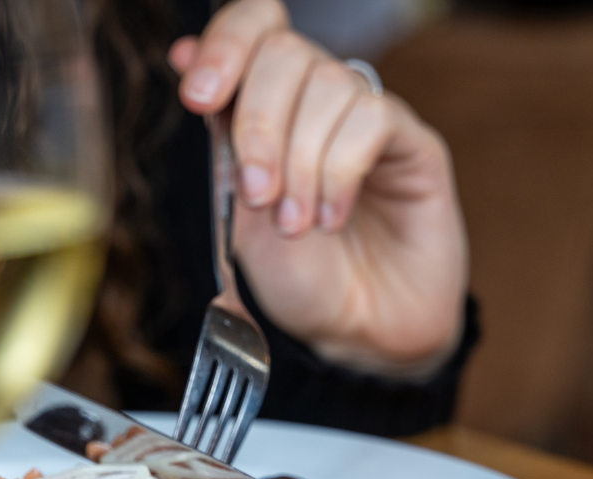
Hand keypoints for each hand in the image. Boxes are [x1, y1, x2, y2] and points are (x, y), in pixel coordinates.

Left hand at [169, 0, 467, 373]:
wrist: (351, 334)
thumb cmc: (297, 283)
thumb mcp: (239, 213)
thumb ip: (222, 137)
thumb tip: (181, 56)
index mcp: (267, 113)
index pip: (254, 30)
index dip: (224, 44)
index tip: (198, 95)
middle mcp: (315, 106)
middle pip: (284, 52)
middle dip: (257, 124)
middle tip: (257, 192)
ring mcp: (364, 121)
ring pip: (328, 84)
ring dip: (300, 162)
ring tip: (296, 225)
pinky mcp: (411, 144)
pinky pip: (372, 119)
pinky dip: (340, 171)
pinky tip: (331, 217)